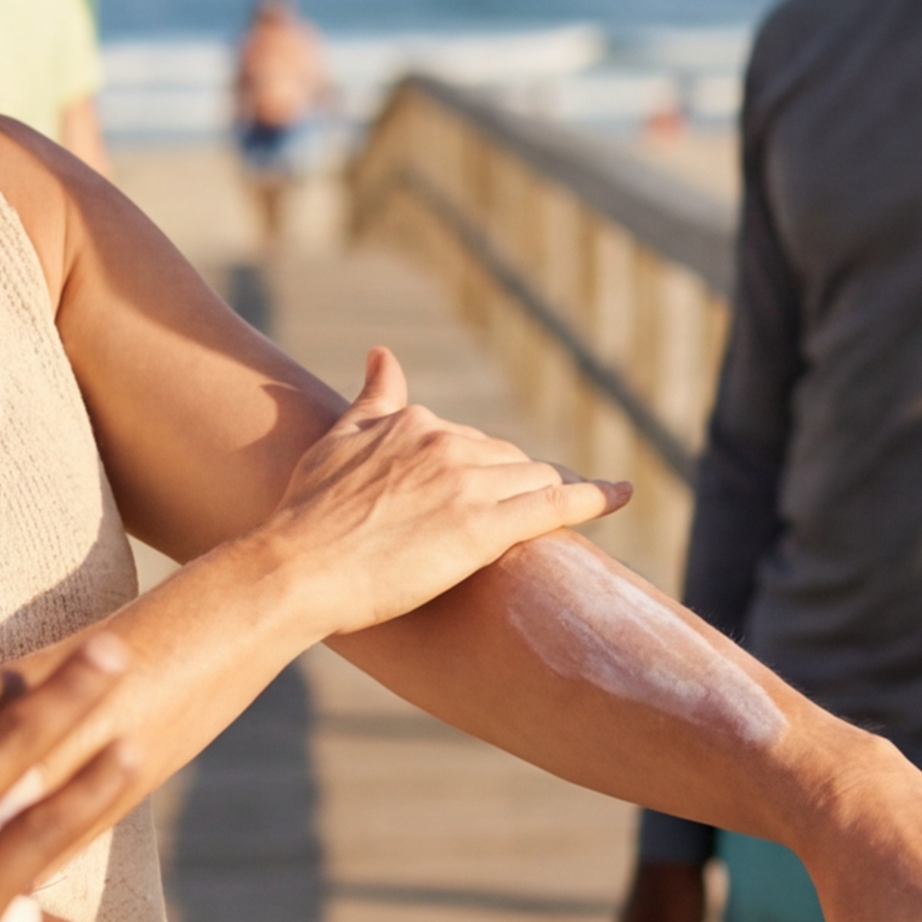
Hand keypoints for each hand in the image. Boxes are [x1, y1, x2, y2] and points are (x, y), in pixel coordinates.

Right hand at [242, 350, 629, 637]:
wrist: (297, 568)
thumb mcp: (338, 440)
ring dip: (551, 493)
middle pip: (508, 459)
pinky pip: (556, 505)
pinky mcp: (484, 529)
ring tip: (573, 509)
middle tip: (511, 518)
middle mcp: (447, 444)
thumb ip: (374, 398)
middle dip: (514, 486)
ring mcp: (468, 485)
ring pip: (534, 479)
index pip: (470, 441)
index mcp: (414, 423)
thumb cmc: (307, 514)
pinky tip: (624, 494)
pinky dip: (596, 497)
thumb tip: (386, 353)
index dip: (479, 471)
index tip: (479, 493)